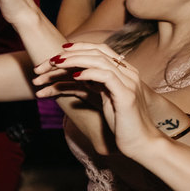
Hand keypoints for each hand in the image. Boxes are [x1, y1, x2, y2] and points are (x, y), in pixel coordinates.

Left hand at [33, 43, 163, 155]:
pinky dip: (89, 73)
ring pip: (99, 61)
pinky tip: (75, 76)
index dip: (79, 47)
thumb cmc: (122, 123)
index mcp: (124, 72)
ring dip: (73, 61)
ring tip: (55, 65)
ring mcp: (128, 83)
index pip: (100, 50)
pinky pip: (106, 76)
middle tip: (48, 61)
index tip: (59, 51)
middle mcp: (128, 73)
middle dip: (69, 55)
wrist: (141, 143)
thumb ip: (93, 85)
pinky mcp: (126, 95)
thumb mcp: (105, 99)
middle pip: (96, 53)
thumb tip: (75, 75)